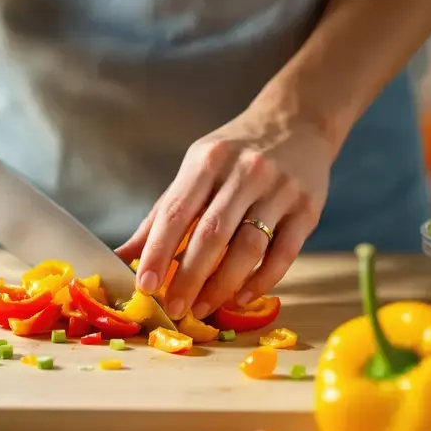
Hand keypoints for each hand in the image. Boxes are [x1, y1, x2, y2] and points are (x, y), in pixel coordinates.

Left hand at [116, 97, 336, 320]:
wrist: (298, 121)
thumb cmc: (236, 152)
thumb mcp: (196, 169)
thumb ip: (163, 213)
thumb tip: (123, 254)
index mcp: (208, 161)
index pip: (177, 213)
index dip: (158, 252)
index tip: (144, 285)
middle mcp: (245, 173)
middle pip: (212, 235)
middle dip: (189, 278)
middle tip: (173, 309)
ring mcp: (280, 191)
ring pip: (249, 248)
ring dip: (222, 285)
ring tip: (202, 308)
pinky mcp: (307, 210)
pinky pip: (283, 254)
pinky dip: (261, 281)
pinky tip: (241, 298)